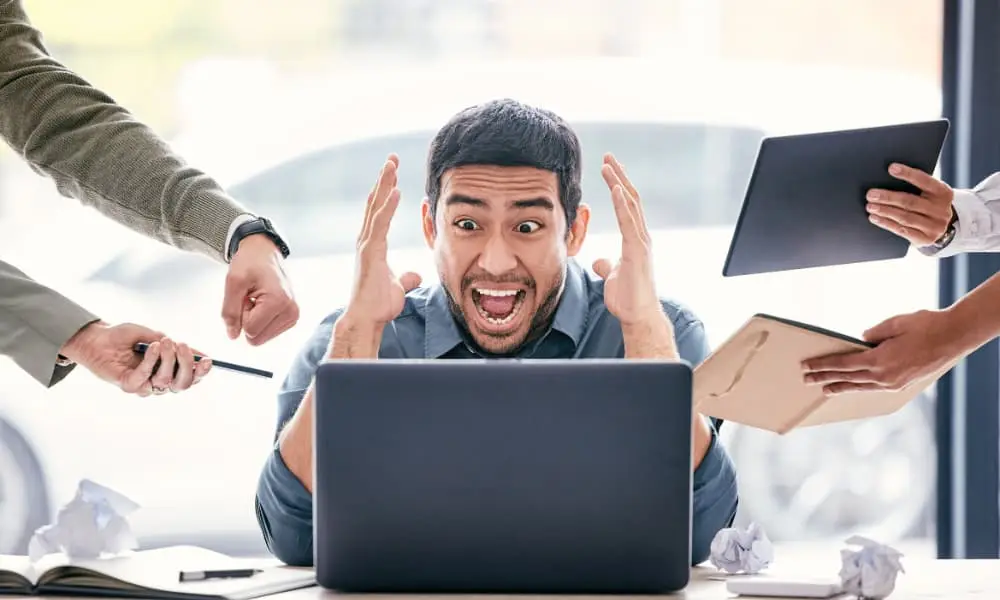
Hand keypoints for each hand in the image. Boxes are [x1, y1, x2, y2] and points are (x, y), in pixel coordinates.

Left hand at [60, 322, 212, 396]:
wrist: (98, 338)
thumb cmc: (125, 337)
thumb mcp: (155, 335)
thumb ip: (174, 345)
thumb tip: (199, 353)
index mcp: (169, 371)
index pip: (191, 378)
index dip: (201, 372)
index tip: (207, 360)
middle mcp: (159, 382)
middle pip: (182, 384)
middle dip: (186, 365)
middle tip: (181, 346)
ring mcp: (144, 385)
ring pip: (166, 381)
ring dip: (168, 360)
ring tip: (164, 341)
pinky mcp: (129, 385)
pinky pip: (145, 377)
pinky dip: (151, 361)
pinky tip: (152, 346)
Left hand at [221, 233, 298, 345]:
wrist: (264, 253)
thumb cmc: (250, 262)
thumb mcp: (233, 282)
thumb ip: (230, 311)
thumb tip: (233, 335)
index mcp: (279, 302)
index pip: (250, 330)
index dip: (241, 313)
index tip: (246, 296)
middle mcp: (291, 312)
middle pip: (256, 337)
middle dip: (248, 319)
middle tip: (250, 298)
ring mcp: (293, 316)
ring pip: (261, 337)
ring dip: (254, 319)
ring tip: (256, 299)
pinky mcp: (291, 318)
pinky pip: (267, 332)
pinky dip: (261, 319)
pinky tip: (263, 303)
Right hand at [342, 154, 421, 328]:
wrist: (366, 320)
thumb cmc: (378, 305)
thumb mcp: (398, 286)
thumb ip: (406, 278)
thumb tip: (415, 275)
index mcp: (373, 245)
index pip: (379, 211)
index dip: (386, 191)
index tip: (393, 172)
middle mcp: (366, 240)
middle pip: (375, 203)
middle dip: (383, 179)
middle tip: (391, 158)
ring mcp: (366, 245)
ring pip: (376, 207)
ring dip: (384, 184)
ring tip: (391, 164)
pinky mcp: (369, 252)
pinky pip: (380, 224)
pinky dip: (387, 206)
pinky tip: (396, 190)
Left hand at [592, 153, 660, 325]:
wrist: (638, 316)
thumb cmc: (628, 298)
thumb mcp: (613, 276)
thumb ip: (608, 265)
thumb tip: (601, 261)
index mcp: (635, 239)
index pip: (627, 206)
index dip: (619, 186)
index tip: (609, 169)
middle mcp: (641, 236)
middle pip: (630, 198)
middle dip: (619, 176)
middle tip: (608, 157)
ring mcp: (641, 242)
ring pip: (630, 205)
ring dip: (619, 183)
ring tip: (609, 165)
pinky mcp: (637, 250)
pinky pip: (629, 221)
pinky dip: (622, 203)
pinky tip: (615, 188)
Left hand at [801, 309, 962, 394]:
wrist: (955, 336)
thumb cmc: (926, 325)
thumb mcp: (894, 323)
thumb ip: (873, 334)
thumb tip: (860, 341)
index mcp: (879, 360)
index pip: (843, 365)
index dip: (823, 366)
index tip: (807, 366)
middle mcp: (885, 376)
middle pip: (847, 378)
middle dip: (825, 378)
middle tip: (806, 379)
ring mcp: (894, 383)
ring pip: (861, 386)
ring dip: (841, 387)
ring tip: (825, 389)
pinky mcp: (902, 385)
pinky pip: (874, 388)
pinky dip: (860, 387)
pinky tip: (853, 386)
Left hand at [865, 163, 954, 245]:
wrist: (939, 228)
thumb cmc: (927, 204)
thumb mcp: (928, 193)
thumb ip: (915, 186)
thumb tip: (886, 178)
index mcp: (943, 192)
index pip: (925, 181)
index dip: (908, 174)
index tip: (891, 168)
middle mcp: (941, 210)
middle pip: (910, 202)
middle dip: (888, 197)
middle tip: (871, 194)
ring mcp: (934, 226)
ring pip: (905, 217)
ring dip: (885, 211)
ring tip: (870, 206)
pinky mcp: (925, 239)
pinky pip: (902, 231)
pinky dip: (886, 223)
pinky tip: (875, 218)